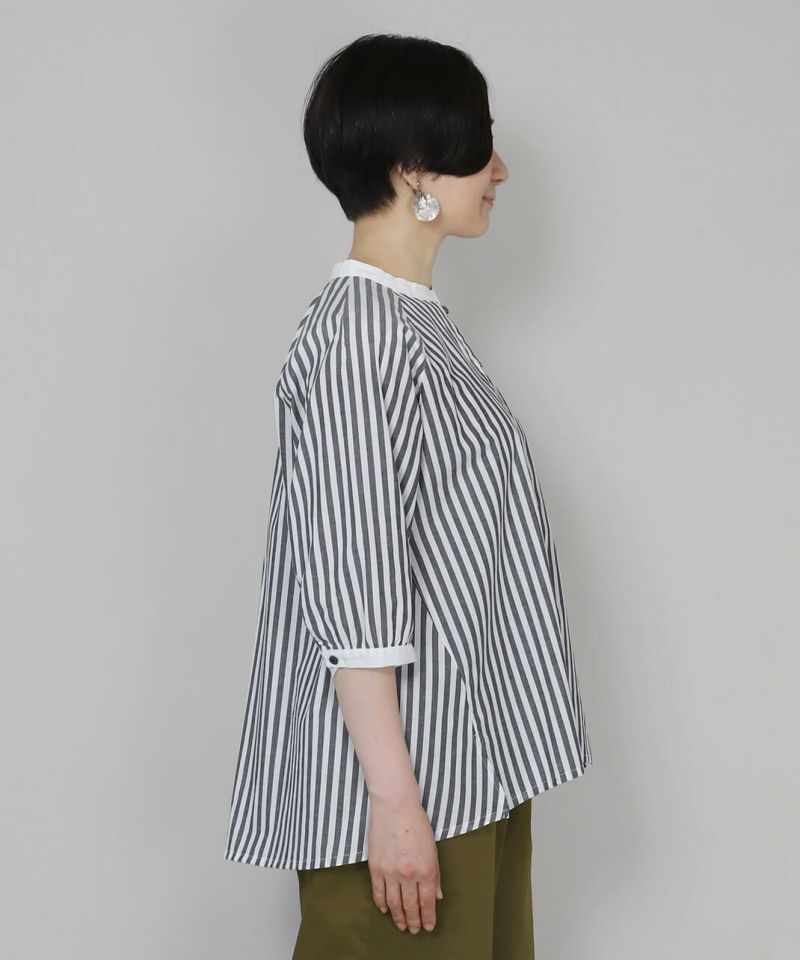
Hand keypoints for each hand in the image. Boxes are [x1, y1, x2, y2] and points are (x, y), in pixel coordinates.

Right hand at [366, 793, 443, 932]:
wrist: (395, 807)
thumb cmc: (417, 824)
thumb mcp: (433, 849)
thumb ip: (435, 874)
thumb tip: (437, 895)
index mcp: (426, 870)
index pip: (427, 902)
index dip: (428, 917)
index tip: (428, 926)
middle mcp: (408, 874)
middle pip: (410, 906)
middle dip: (413, 921)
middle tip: (414, 930)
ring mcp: (390, 872)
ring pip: (394, 903)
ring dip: (398, 917)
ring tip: (401, 925)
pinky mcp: (375, 867)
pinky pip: (378, 892)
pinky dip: (382, 903)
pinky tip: (385, 909)